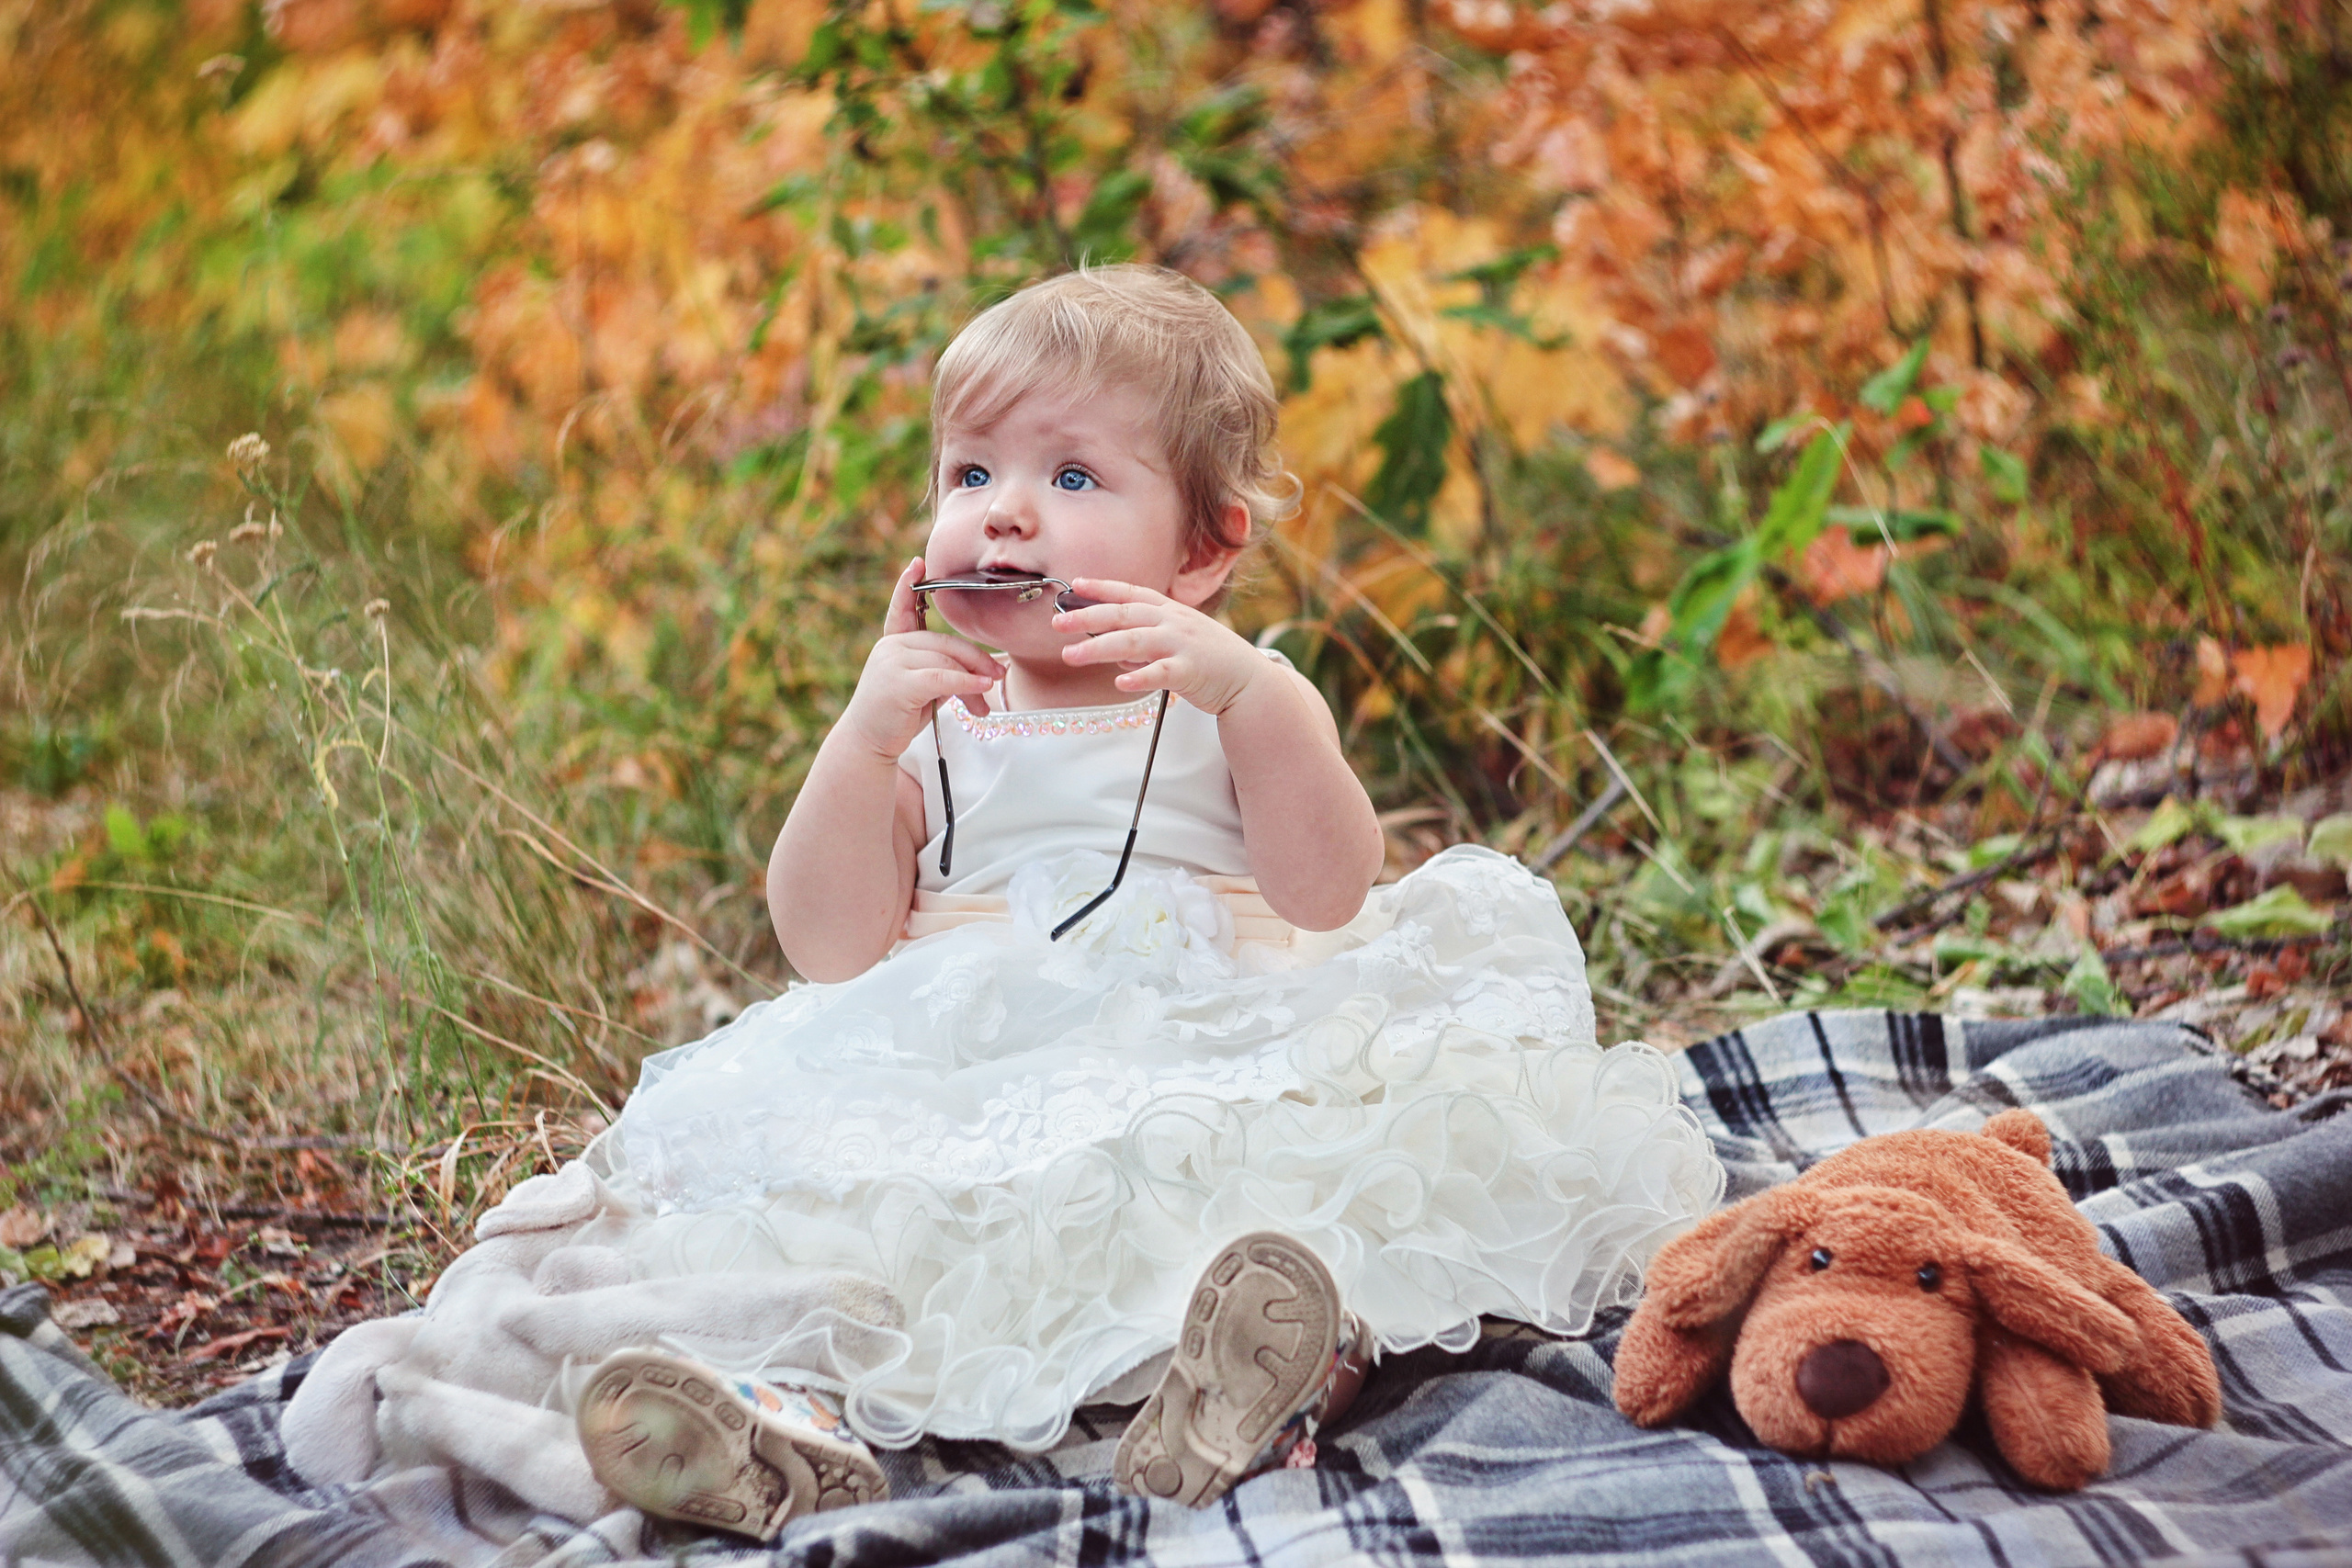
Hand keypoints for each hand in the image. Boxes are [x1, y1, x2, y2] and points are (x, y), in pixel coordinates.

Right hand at [836, 556, 1001, 760]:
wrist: (868, 743)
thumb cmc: (897, 715)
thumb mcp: (922, 687)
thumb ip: (942, 671)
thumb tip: (984, 677)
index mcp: (894, 643)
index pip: (902, 609)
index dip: (907, 586)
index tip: (917, 563)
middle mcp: (891, 647)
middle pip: (946, 643)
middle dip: (976, 661)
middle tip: (999, 676)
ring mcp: (892, 662)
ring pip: (947, 661)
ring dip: (974, 681)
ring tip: (984, 706)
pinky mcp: (900, 683)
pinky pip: (943, 677)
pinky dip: (967, 683)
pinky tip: (982, 687)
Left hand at [1052, 578, 1273, 715]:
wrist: (1249, 681)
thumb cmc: (1209, 660)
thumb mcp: (1177, 640)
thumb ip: (1145, 642)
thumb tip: (1113, 652)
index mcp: (1169, 611)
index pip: (1131, 593)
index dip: (1102, 587)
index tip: (1074, 584)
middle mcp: (1173, 622)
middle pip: (1124, 615)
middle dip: (1087, 617)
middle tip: (1057, 623)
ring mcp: (1182, 645)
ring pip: (1133, 642)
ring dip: (1098, 648)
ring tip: (1070, 656)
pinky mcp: (1190, 671)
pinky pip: (1160, 673)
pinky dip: (1139, 677)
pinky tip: (1119, 682)